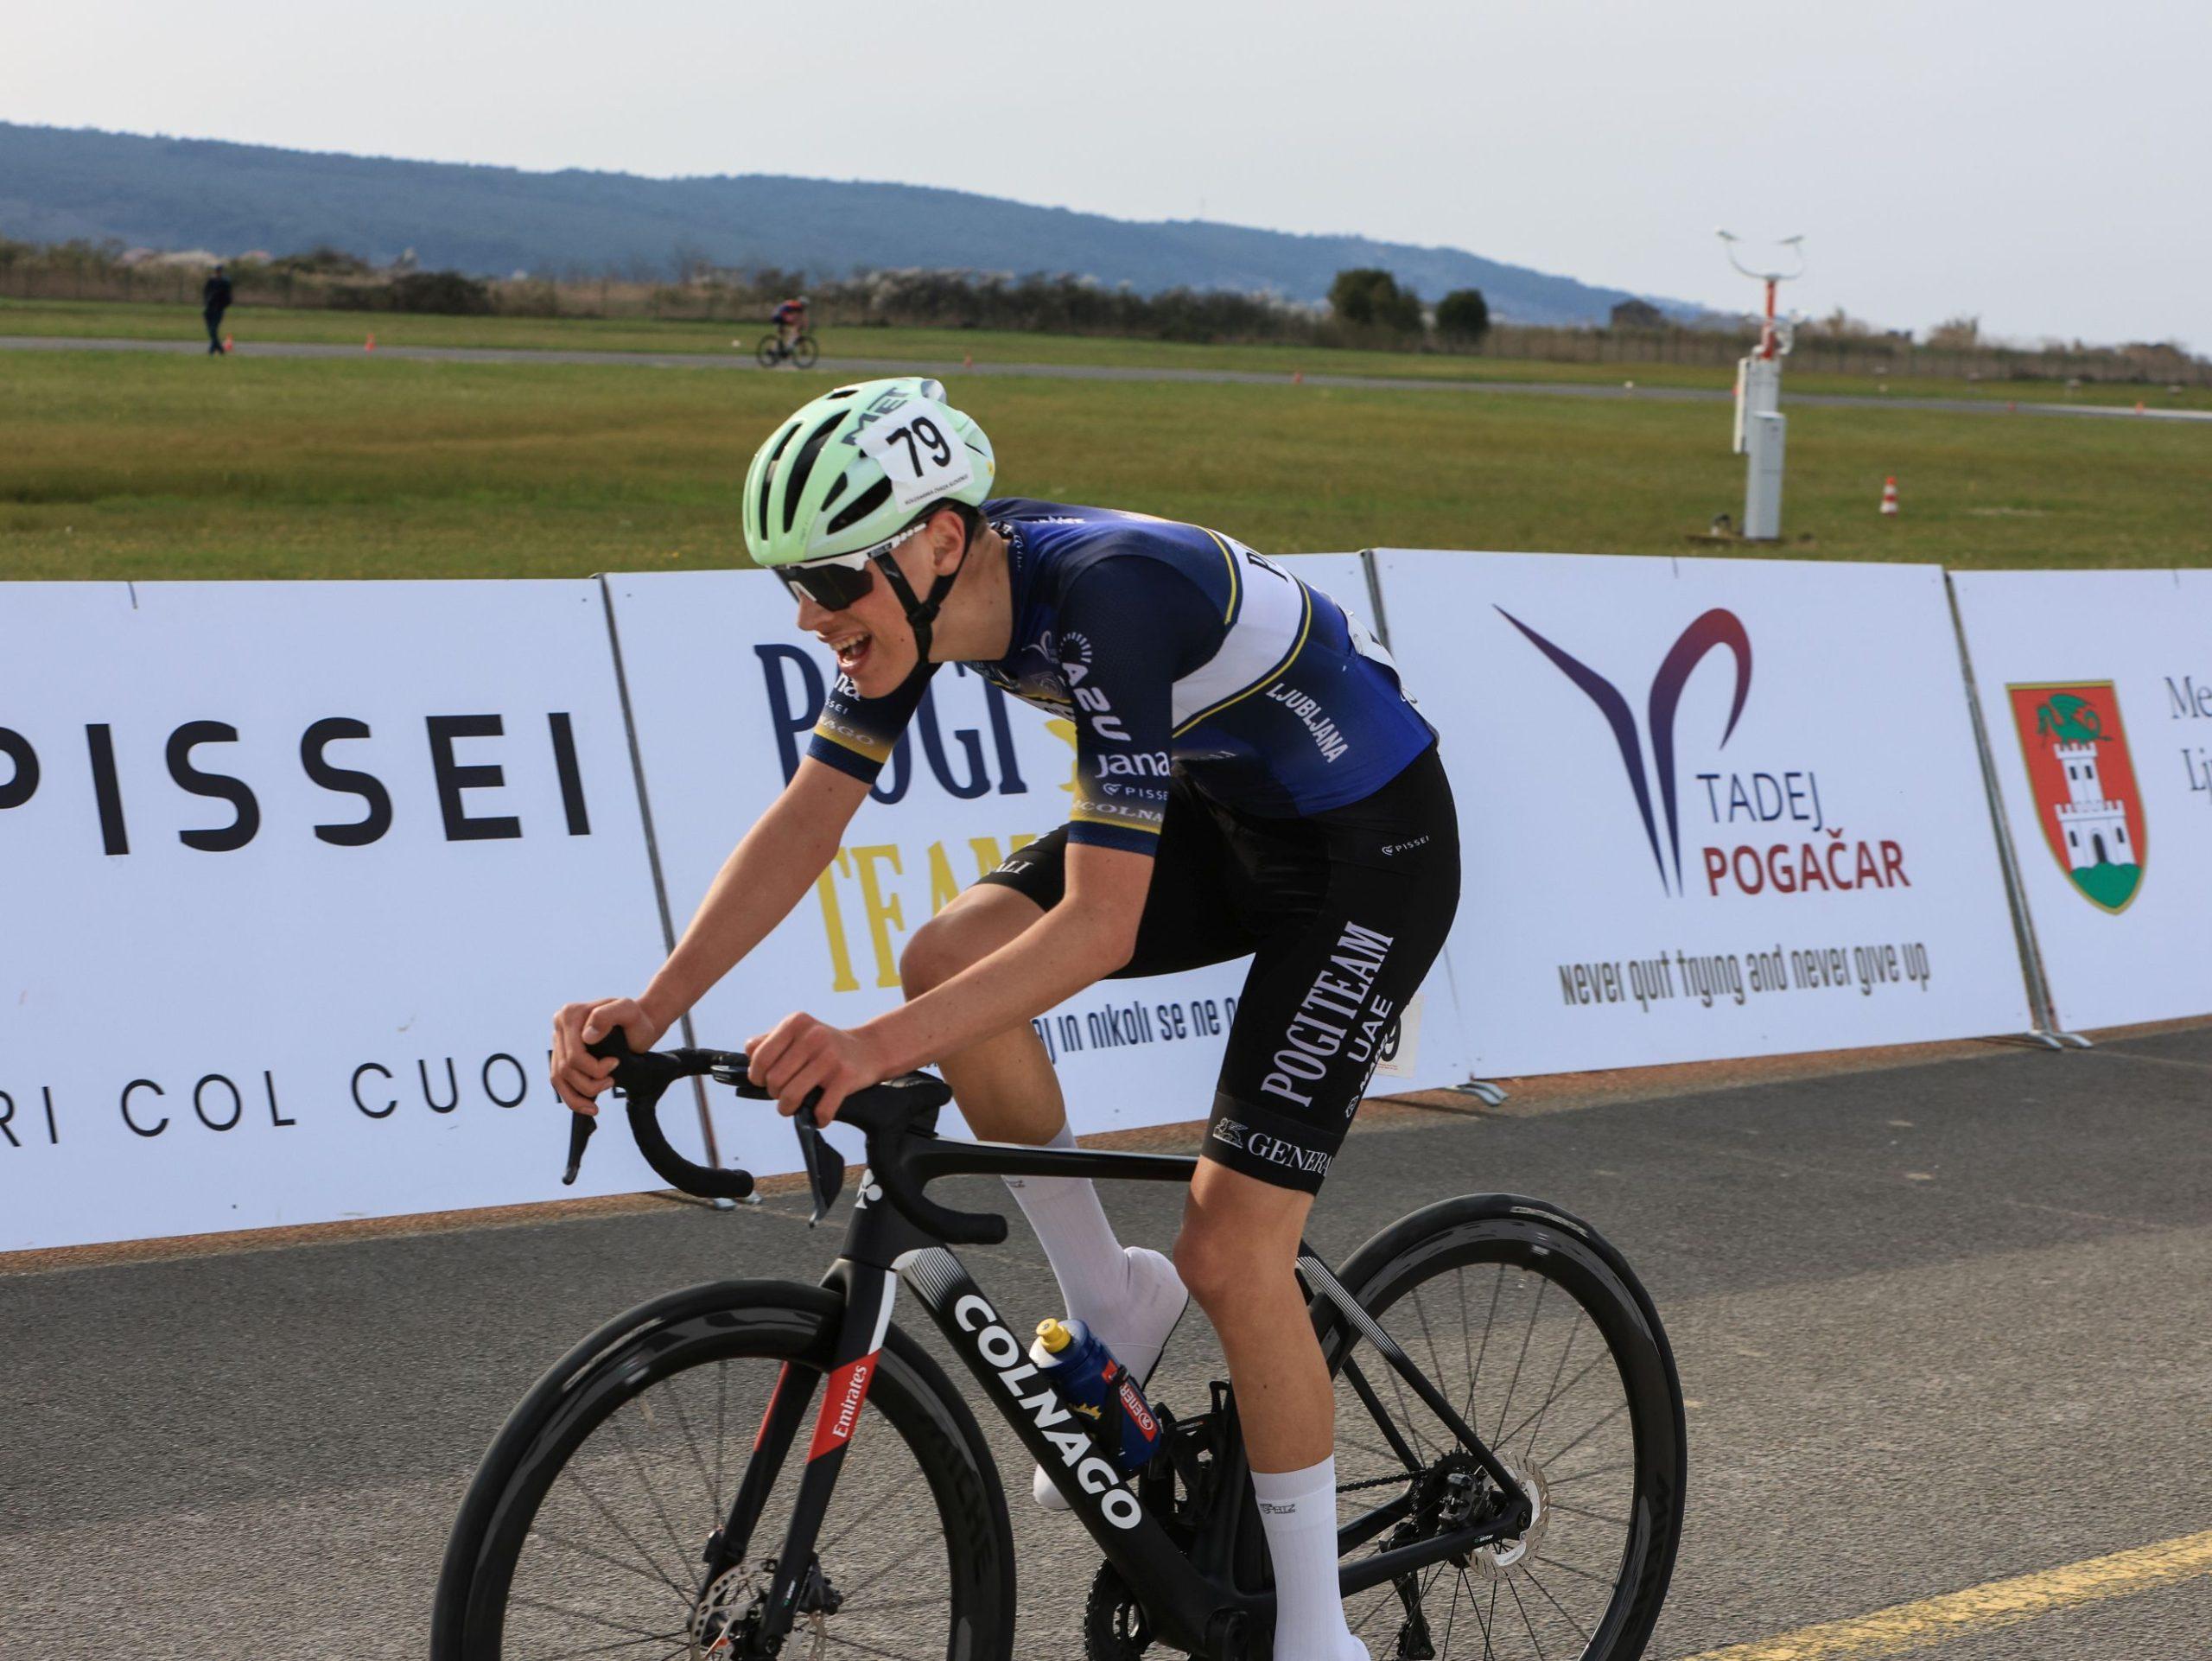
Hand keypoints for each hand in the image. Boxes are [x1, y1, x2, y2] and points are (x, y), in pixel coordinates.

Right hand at [550, 997, 667, 1114]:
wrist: (638, 1024)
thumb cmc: (636, 1019)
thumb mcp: (628, 1010)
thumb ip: (607, 1016)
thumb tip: (586, 1037)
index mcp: (570, 1014)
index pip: (573, 1055)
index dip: (594, 1068)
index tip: (615, 1064)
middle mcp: (559, 1026)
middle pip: (565, 1069)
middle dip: (589, 1083)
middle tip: (611, 1081)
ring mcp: (559, 1042)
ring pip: (558, 1079)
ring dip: (580, 1094)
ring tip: (604, 1089)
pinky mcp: (561, 1055)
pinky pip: (559, 1082)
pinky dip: (572, 1098)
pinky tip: (588, 1106)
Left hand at [744, 1012, 886, 1122]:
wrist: (869, 1049)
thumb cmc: (826, 1045)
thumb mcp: (798, 1032)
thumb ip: (769, 1040)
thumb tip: (748, 1054)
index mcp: (796, 1023)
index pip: (760, 1057)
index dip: (756, 1076)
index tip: (763, 1081)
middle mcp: (813, 1036)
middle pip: (774, 1080)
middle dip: (774, 1093)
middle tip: (784, 1093)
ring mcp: (830, 1057)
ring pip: (792, 1095)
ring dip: (788, 1109)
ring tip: (793, 1107)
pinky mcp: (846, 1077)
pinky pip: (821, 1109)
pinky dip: (818, 1118)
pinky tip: (819, 1116)